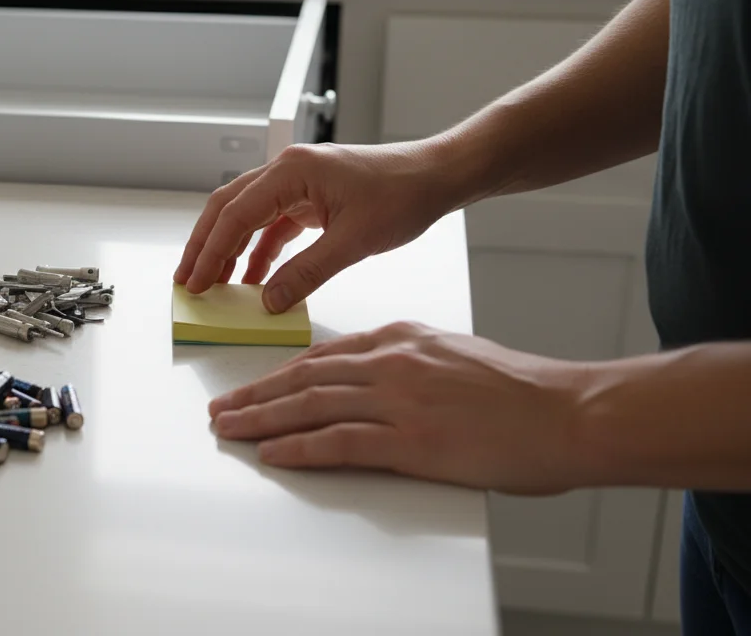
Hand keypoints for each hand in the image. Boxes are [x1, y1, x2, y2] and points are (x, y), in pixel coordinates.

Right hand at [173, 142, 463, 312]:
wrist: (436, 177)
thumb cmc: (404, 193)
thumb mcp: (353, 241)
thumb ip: (307, 273)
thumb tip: (270, 300)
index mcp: (292, 171)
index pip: (235, 214)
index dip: (211, 251)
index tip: (195, 281)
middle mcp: (287, 172)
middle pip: (228, 209)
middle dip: (205, 246)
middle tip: (187, 281)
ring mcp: (297, 184)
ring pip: (247, 218)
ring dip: (228, 250)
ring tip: (213, 284)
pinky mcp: (309, 199)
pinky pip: (272, 226)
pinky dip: (259, 251)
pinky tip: (253, 278)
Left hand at [208, 321, 591, 494]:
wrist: (570, 412)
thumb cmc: (523, 392)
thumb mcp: (456, 355)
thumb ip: (411, 363)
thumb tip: (378, 383)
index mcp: (403, 338)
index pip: (324, 355)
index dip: (281, 372)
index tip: (255, 385)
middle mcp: (393, 362)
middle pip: (305, 378)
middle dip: (256, 394)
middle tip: (222, 408)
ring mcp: (400, 401)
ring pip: (310, 406)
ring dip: (262, 419)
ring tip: (229, 429)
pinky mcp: (412, 442)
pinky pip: (339, 442)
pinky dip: (298, 447)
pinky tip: (272, 453)